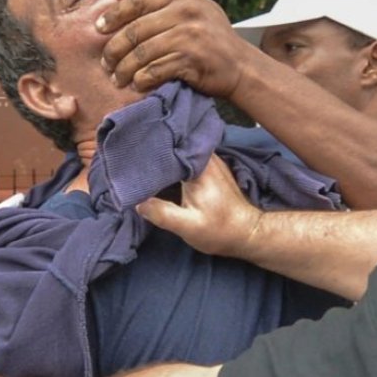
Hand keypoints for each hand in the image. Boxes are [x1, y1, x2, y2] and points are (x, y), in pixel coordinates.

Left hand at [97, 0, 260, 95]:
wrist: (243, 68)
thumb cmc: (213, 42)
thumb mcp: (196, 12)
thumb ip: (167, 6)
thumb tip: (125, 2)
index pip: (138, 0)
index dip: (114, 15)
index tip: (99, 28)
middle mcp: (187, 11)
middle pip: (135, 29)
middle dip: (115, 49)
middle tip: (106, 63)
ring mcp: (190, 35)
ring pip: (141, 52)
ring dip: (124, 69)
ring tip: (118, 79)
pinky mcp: (192, 60)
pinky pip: (154, 70)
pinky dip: (142, 80)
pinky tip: (138, 84)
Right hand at [137, 154, 261, 256]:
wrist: (248, 232)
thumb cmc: (219, 230)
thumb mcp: (187, 226)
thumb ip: (162, 213)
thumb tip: (137, 201)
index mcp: (198, 167)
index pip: (168, 147)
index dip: (148, 148)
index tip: (129, 151)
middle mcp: (206, 157)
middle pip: (175, 144)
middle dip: (155, 147)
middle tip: (132, 152)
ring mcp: (211, 160)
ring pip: (182, 149)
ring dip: (165, 152)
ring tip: (143, 156)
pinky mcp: (212, 168)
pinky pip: (189, 156)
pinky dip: (175, 159)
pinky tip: (162, 165)